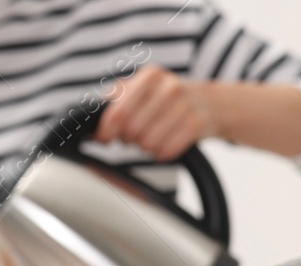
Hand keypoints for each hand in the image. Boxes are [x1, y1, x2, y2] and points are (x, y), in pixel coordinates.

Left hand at [95, 65, 217, 160]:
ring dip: (145, 147)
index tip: (105, 139)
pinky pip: (165, 152)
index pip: (118, 112)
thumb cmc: (166, 100)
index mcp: (150, 77)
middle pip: (131, 132)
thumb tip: (88, 125)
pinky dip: (161, 153)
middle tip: (134, 135)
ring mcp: (186, 105)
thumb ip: (113, 101)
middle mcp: (169, 87)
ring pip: (147, 144)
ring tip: (152, 136)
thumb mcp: (142, 89)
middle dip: (128, 139)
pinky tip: (166, 142)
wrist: (212, 103)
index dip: (106, 131)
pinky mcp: (197, 125)